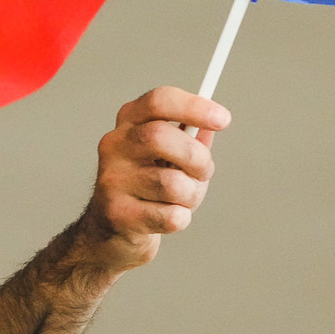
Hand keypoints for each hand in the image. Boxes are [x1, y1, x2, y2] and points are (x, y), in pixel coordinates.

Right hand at [73, 87, 228, 272]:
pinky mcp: (117, 214)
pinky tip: (166, 217)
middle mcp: (114, 145)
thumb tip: (212, 125)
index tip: (223, 118)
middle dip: (197, 158)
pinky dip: (181, 219)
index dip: (193, 106)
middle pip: (161, 137)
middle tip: (204, 171)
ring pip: (172, 183)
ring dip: (191, 195)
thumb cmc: (146, 189)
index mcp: (128, 123)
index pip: (158, 101)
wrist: (111, 233)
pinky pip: (170, 216)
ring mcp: (112, 179)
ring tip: (182, 200)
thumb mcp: (167, 157)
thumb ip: (189, 139)